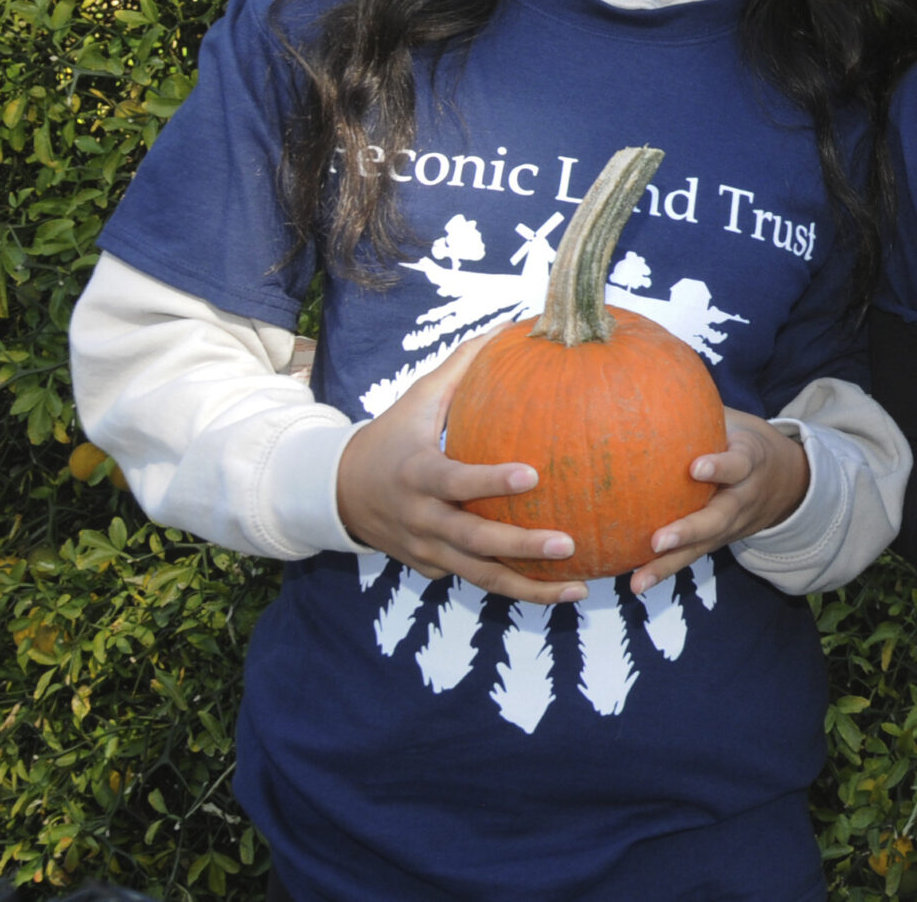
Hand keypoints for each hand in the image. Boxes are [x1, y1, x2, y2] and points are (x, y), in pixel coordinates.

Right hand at [336, 334, 585, 603]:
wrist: (338, 495)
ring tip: (578, 591)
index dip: (491, 480)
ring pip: (480, 577)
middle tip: (569, 543)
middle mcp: (422, 520)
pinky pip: (477, 582)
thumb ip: (463, 367)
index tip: (534, 473)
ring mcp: (426, 552)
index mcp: (418, 475)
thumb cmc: (391, 438)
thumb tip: (510, 325)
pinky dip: (516, 591)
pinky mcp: (433, 570)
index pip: (456, 480)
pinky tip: (561, 591)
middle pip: (473, 541)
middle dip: (520, 545)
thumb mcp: (417, 400)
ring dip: (530, 588)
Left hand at [628, 409, 810, 595]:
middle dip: (689, 531)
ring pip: (701, 548)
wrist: (789, 483)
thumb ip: (702, 408)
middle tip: (658, 539)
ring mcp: (731, 526)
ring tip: (638, 582)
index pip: (737, 464)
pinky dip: (663, 571)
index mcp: (750, 462)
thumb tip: (654, 373)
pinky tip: (634, 583)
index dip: (720, 466)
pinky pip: (691, 558)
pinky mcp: (717, 542)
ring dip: (669, 565)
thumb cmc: (747, 442)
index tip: (696, 467)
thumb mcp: (737, 421)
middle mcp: (742, 499)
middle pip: (718, 519)